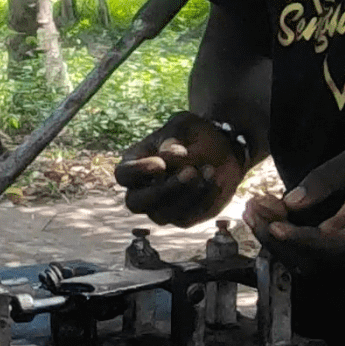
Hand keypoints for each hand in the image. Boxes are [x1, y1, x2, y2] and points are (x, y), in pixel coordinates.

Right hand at [113, 111, 249, 226]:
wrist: (221, 149)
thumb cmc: (193, 134)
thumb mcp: (184, 126)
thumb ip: (174, 138)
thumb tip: (167, 155)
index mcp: (134, 164)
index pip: (123, 174)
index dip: (138, 172)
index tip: (161, 163)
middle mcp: (141, 191)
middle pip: (134, 202)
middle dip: (162, 190)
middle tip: (190, 171)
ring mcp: (160, 208)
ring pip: (162, 215)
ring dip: (187, 195)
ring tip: (210, 170)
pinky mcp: (182, 219)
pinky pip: (187, 218)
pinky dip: (203, 200)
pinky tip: (215, 179)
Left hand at [244, 138, 344, 267]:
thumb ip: (329, 176)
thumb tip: (291, 201)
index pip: (334, 247)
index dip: (302, 240)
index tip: (275, 223)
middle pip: (315, 260)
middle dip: (279, 239)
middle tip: (252, 209)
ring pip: (308, 258)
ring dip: (277, 238)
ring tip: (253, 207)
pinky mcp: (341, 242)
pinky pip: (309, 246)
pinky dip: (285, 232)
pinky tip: (266, 210)